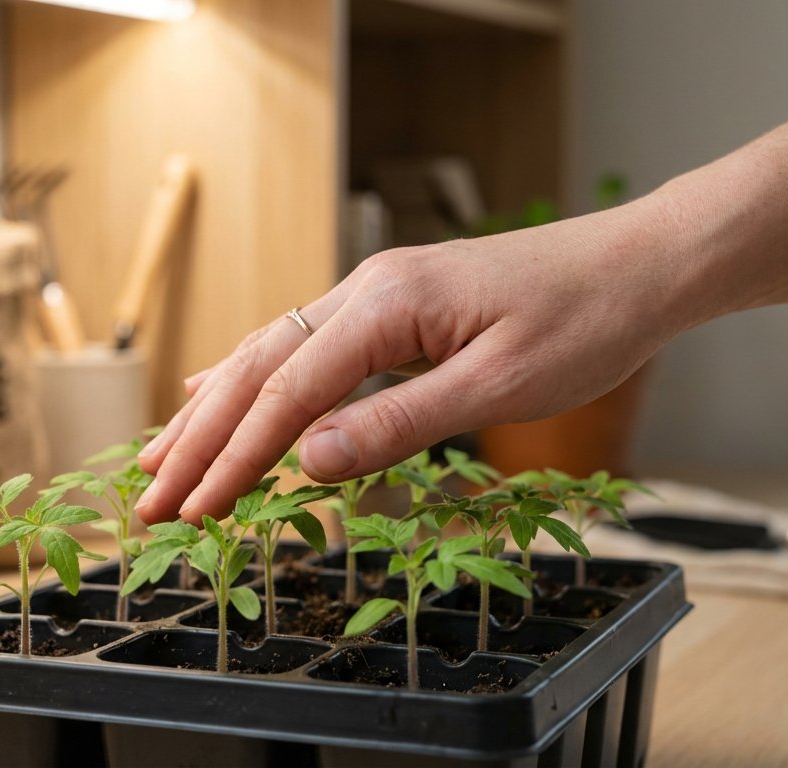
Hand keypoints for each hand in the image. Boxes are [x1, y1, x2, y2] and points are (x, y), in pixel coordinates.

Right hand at [134, 199, 679, 525]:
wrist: (640, 264)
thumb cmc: (585, 323)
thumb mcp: (498, 385)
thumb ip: (398, 424)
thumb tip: (306, 462)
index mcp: (385, 306)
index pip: (287, 392)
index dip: (233, 456)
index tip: (191, 507)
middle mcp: (365, 293)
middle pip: (257, 370)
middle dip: (198, 438)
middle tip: (146, 496)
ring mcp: (374, 296)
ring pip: (270, 356)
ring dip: (211, 410)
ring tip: (157, 454)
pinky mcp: (391, 309)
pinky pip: (301, 347)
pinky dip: (251, 376)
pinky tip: (213, 388)